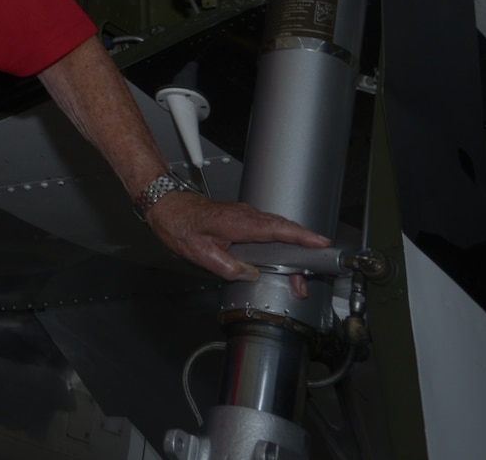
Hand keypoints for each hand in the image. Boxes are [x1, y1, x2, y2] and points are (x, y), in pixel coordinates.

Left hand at [147, 192, 328, 296]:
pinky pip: (267, 230)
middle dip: (301, 255)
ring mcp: (244, 215)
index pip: (279, 229)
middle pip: (284, 232)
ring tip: (295, 276)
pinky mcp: (241, 219)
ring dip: (291, 250)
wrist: (164, 204)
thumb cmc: (178, 224)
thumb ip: (228, 268)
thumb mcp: (200, 253)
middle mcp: (245, 215)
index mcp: (239, 222)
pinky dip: (279, 243)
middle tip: (305, 281)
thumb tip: (250, 275)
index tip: (322, 244)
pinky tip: (279, 258)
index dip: (303, 237)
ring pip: (277, 231)